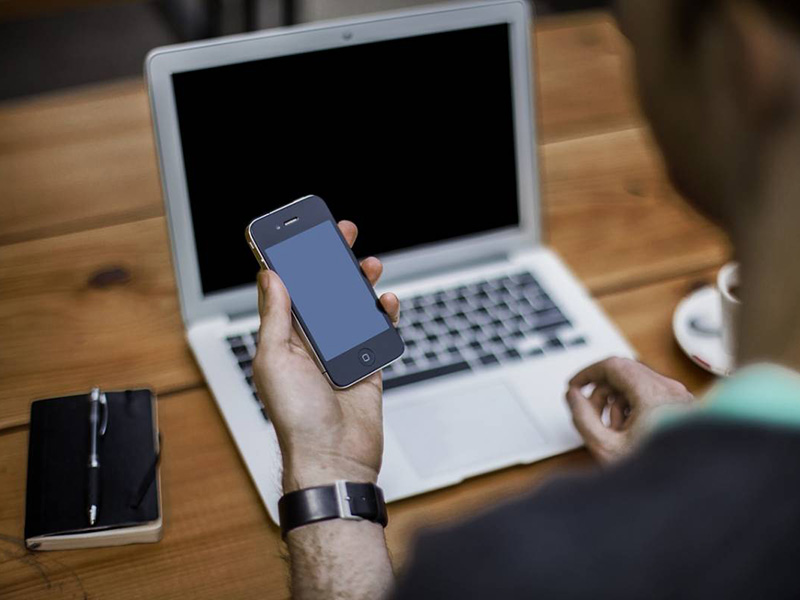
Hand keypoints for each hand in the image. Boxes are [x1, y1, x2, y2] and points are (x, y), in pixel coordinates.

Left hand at [252, 220, 399, 492]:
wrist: (334, 459)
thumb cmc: (297, 418)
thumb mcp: (275, 360)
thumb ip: (276, 317)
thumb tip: (270, 276)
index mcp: (284, 339)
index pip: (288, 289)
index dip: (294, 260)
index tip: (301, 233)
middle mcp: (311, 343)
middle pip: (323, 292)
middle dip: (332, 261)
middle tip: (343, 234)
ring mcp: (340, 353)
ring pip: (352, 307)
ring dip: (360, 283)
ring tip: (369, 265)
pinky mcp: (367, 365)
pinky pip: (377, 332)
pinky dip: (383, 314)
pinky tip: (386, 302)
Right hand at [565, 357, 694, 463]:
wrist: (689, 492)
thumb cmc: (658, 474)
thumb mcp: (607, 448)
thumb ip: (583, 417)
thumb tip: (573, 396)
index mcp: (653, 394)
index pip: (613, 365)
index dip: (587, 373)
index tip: (574, 386)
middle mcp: (670, 390)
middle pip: (623, 373)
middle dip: (601, 392)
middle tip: (589, 413)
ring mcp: (679, 397)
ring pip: (636, 384)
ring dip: (616, 401)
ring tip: (613, 430)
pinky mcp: (683, 407)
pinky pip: (650, 395)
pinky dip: (633, 406)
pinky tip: (630, 432)